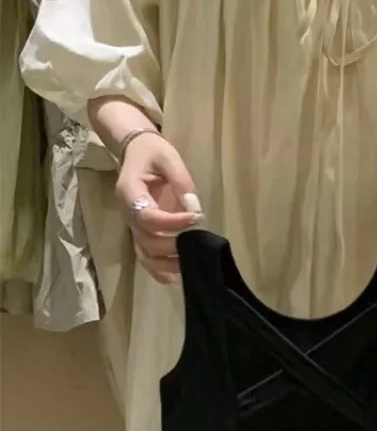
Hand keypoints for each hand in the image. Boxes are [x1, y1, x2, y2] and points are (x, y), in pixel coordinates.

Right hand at [115, 133, 203, 284]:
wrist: (137, 152)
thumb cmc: (152, 152)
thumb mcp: (168, 157)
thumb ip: (181, 180)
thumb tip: (194, 207)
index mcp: (130, 192)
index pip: (147, 216)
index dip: (171, 223)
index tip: (195, 218)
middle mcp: (128, 213)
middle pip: (145, 239)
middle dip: (170, 246)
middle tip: (195, 244)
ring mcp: (133, 225)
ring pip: (144, 253)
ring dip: (165, 264)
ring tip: (188, 266)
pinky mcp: (141, 232)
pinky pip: (144, 256)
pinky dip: (157, 270)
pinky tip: (174, 278)